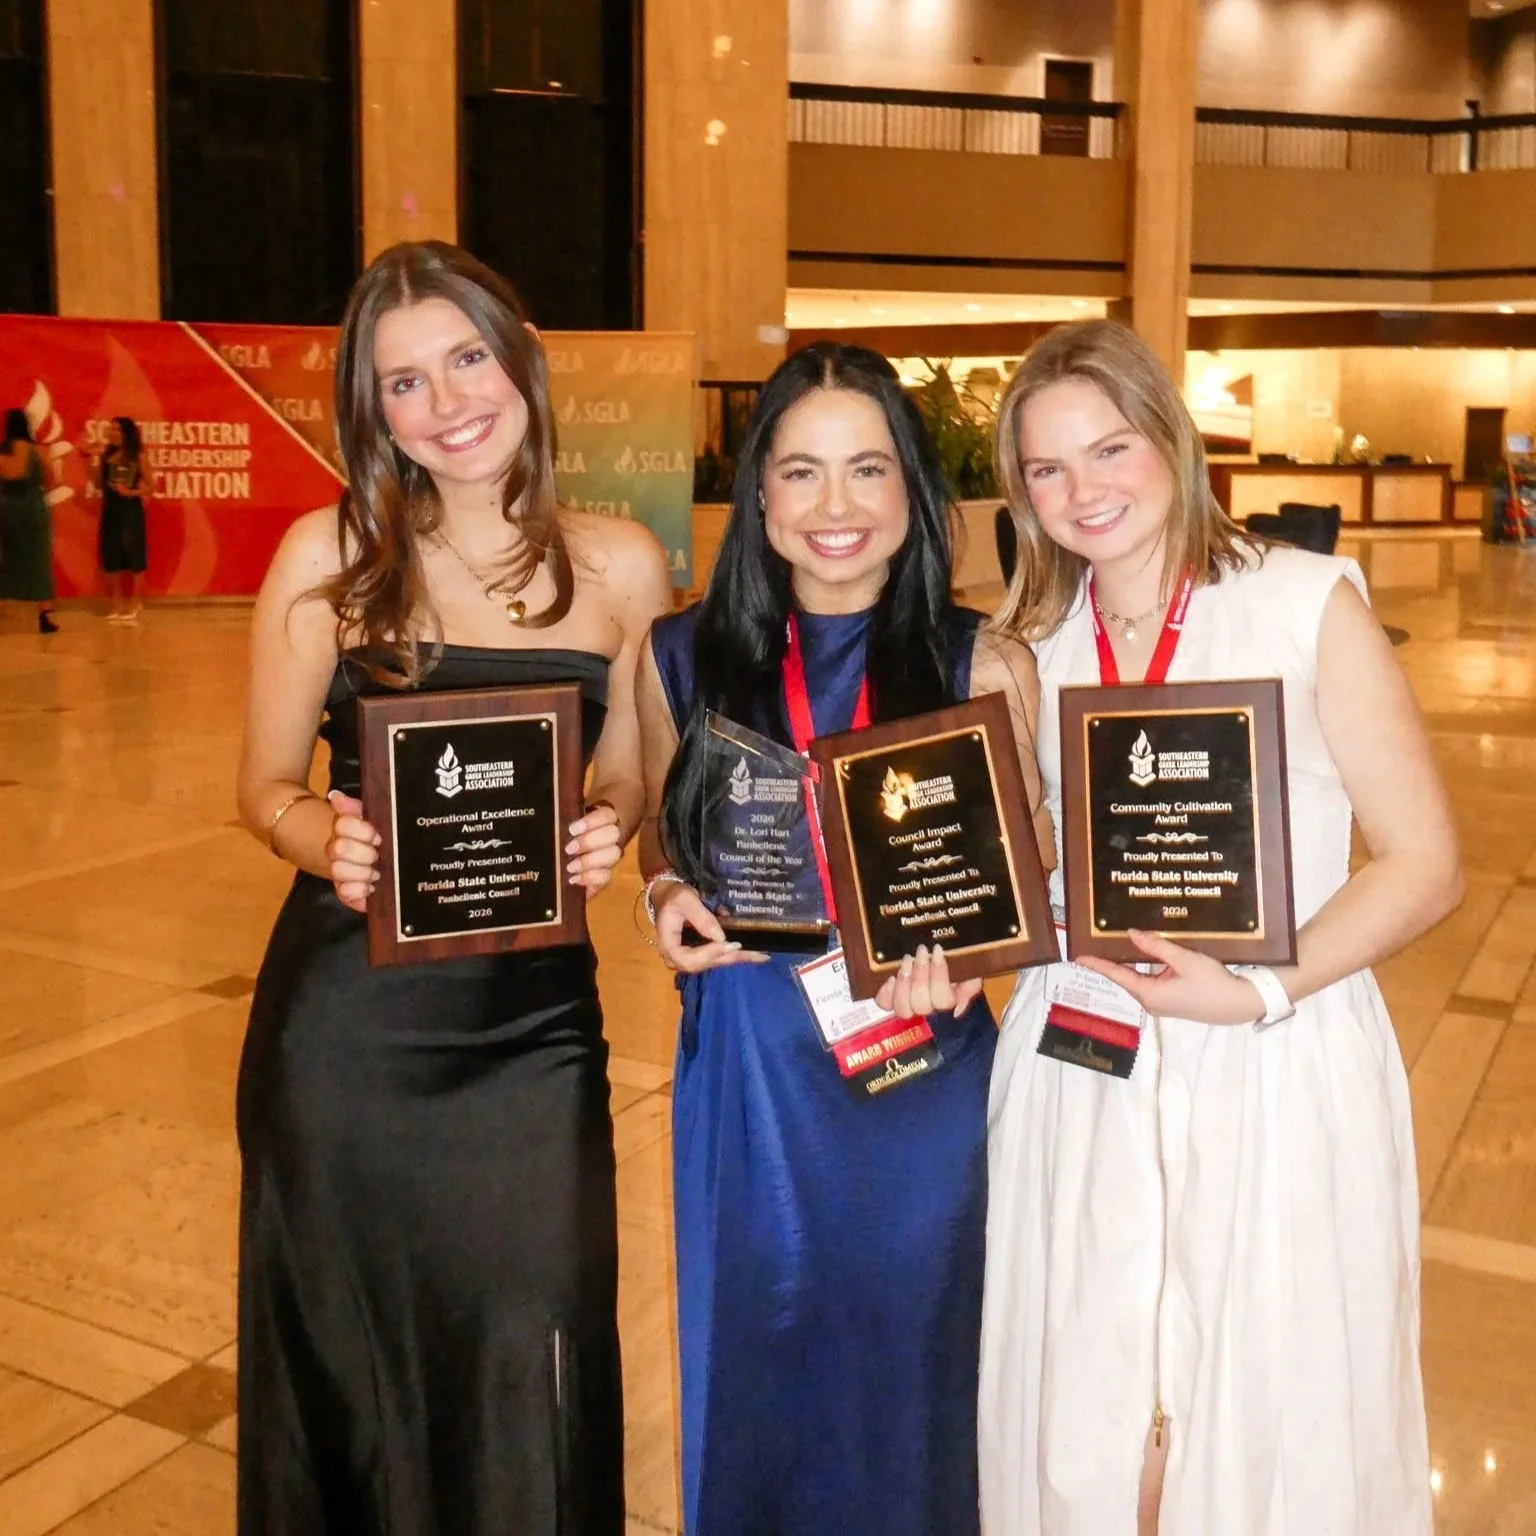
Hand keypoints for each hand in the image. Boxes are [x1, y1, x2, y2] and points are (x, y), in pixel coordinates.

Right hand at [325, 790, 379, 913]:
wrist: (370, 859)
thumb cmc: (373, 836)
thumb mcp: (369, 817)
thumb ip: (355, 807)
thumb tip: (336, 796)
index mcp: (344, 829)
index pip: (343, 824)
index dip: (363, 832)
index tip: (377, 837)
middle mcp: (337, 850)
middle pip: (340, 849)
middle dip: (364, 853)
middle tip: (378, 855)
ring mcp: (339, 871)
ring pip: (338, 871)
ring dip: (361, 873)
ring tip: (376, 873)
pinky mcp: (345, 891)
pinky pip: (344, 894)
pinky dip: (358, 892)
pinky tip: (371, 889)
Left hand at [565, 802, 622, 894]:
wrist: (556, 864)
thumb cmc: (558, 838)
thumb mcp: (560, 826)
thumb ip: (562, 822)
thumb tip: (553, 817)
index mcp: (601, 818)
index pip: (607, 815)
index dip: (592, 821)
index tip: (572, 829)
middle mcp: (610, 836)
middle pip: (613, 833)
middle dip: (590, 842)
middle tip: (568, 849)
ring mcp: (610, 857)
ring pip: (614, 854)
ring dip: (590, 861)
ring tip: (570, 867)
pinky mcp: (604, 876)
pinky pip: (606, 876)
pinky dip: (590, 877)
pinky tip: (574, 879)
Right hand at [652, 881, 768, 972]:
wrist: (668, 896)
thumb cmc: (674, 896)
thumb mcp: (685, 900)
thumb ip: (701, 917)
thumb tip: (721, 937)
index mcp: (668, 947)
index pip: (689, 960)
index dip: (710, 955)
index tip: (729, 944)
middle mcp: (678, 958)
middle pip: (706, 964)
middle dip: (731, 957)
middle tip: (757, 953)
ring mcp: (689, 957)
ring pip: (715, 961)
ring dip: (737, 957)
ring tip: (760, 955)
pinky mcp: (699, 953)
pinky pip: (717, 956)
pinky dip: (735, 953)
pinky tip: (754, 952)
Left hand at [875, 944, 982, 1019]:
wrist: (934, 949)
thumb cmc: (954, 958)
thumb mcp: (969, 968)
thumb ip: (970, 986)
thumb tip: (957, 1009)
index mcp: (947, 1000)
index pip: (943, 1001)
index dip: (939, 977)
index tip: (938, 951)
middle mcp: (927, 1006)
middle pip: (921, 1005)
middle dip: (921, 976)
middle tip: (921, 952)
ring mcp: (907, 1002)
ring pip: (903, 1007)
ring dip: (904, 983)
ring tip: (907, 960)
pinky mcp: (890, 996)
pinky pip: (885, 1003)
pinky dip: (886, 993)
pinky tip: (890, 978)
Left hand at [1075, 929, 1263, 1025]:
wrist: (1240, 1004)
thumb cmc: (1213, 983)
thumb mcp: (1184, 960)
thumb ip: (1156, 947)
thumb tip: (1131, 934)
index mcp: (1150, 994)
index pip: (1117, 976)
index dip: (1097, 964)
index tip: (1078, 957)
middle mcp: (1151, 1002)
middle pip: (1125, 978)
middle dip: (1111, 961)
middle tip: (1096, 943)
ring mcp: (1161, 1004)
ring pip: (1139, 979)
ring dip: (1129, 964)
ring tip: (1115, 945)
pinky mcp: (1171, 1001)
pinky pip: (1151, 982)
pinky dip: (1144, 969)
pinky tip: (1143, 955)